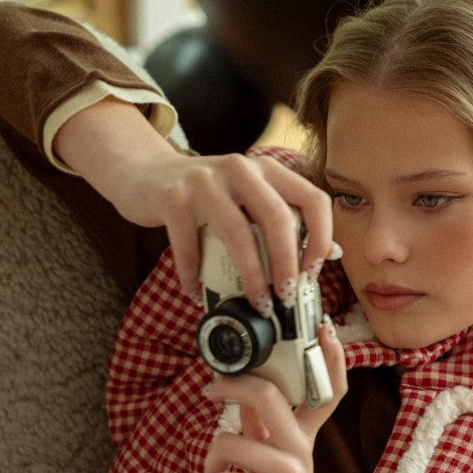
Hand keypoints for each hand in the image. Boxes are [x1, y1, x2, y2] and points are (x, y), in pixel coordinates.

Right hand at [53, 97, 335, 302]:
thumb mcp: (247, 199)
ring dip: (251, 276)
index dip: (321, 236)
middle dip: (286, 264)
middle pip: (278, 217)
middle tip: (287, 297)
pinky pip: (189, 247)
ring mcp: (204, 181)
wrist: (146, 172)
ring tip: (257, 304)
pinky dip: (194, 277)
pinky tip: (197, 294)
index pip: (312, 197)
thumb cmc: (205, 197)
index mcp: (267, 169)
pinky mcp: (173, 198)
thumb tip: (327, 253)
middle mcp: (240, 169)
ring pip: (238, 234)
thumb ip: (282, 219)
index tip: (314, 269)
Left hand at [200, 317, 346, 472]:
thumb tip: (243, 399)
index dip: (329, 358)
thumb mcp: (267, 470)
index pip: (328, 392)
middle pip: (266, 394)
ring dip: (209, 464)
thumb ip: (260, 434)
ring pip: (230, 441)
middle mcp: (301, 451)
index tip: (321, 327)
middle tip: (208, 391)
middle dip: (228, 385)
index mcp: (302, 441)